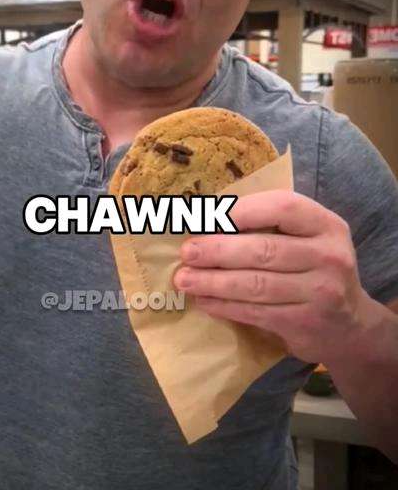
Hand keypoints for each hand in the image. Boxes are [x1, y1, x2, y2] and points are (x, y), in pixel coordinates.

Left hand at [173, 190, 372, 364]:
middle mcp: (329, 256)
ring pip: (256, 284)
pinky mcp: (304, 324)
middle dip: (218, 250)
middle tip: (187, 252)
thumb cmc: (313, 269)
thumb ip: (270, 226)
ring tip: (184, 279)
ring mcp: (320, 293)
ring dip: (213, 281)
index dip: (241, 210)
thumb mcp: (307, 239)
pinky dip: (225, 306)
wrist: (349, 326)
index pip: (282, 207)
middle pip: (264, 250)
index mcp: (326, 225)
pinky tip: (203, 300)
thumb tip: (207, 217)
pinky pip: (255, 312)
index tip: (206, 216)